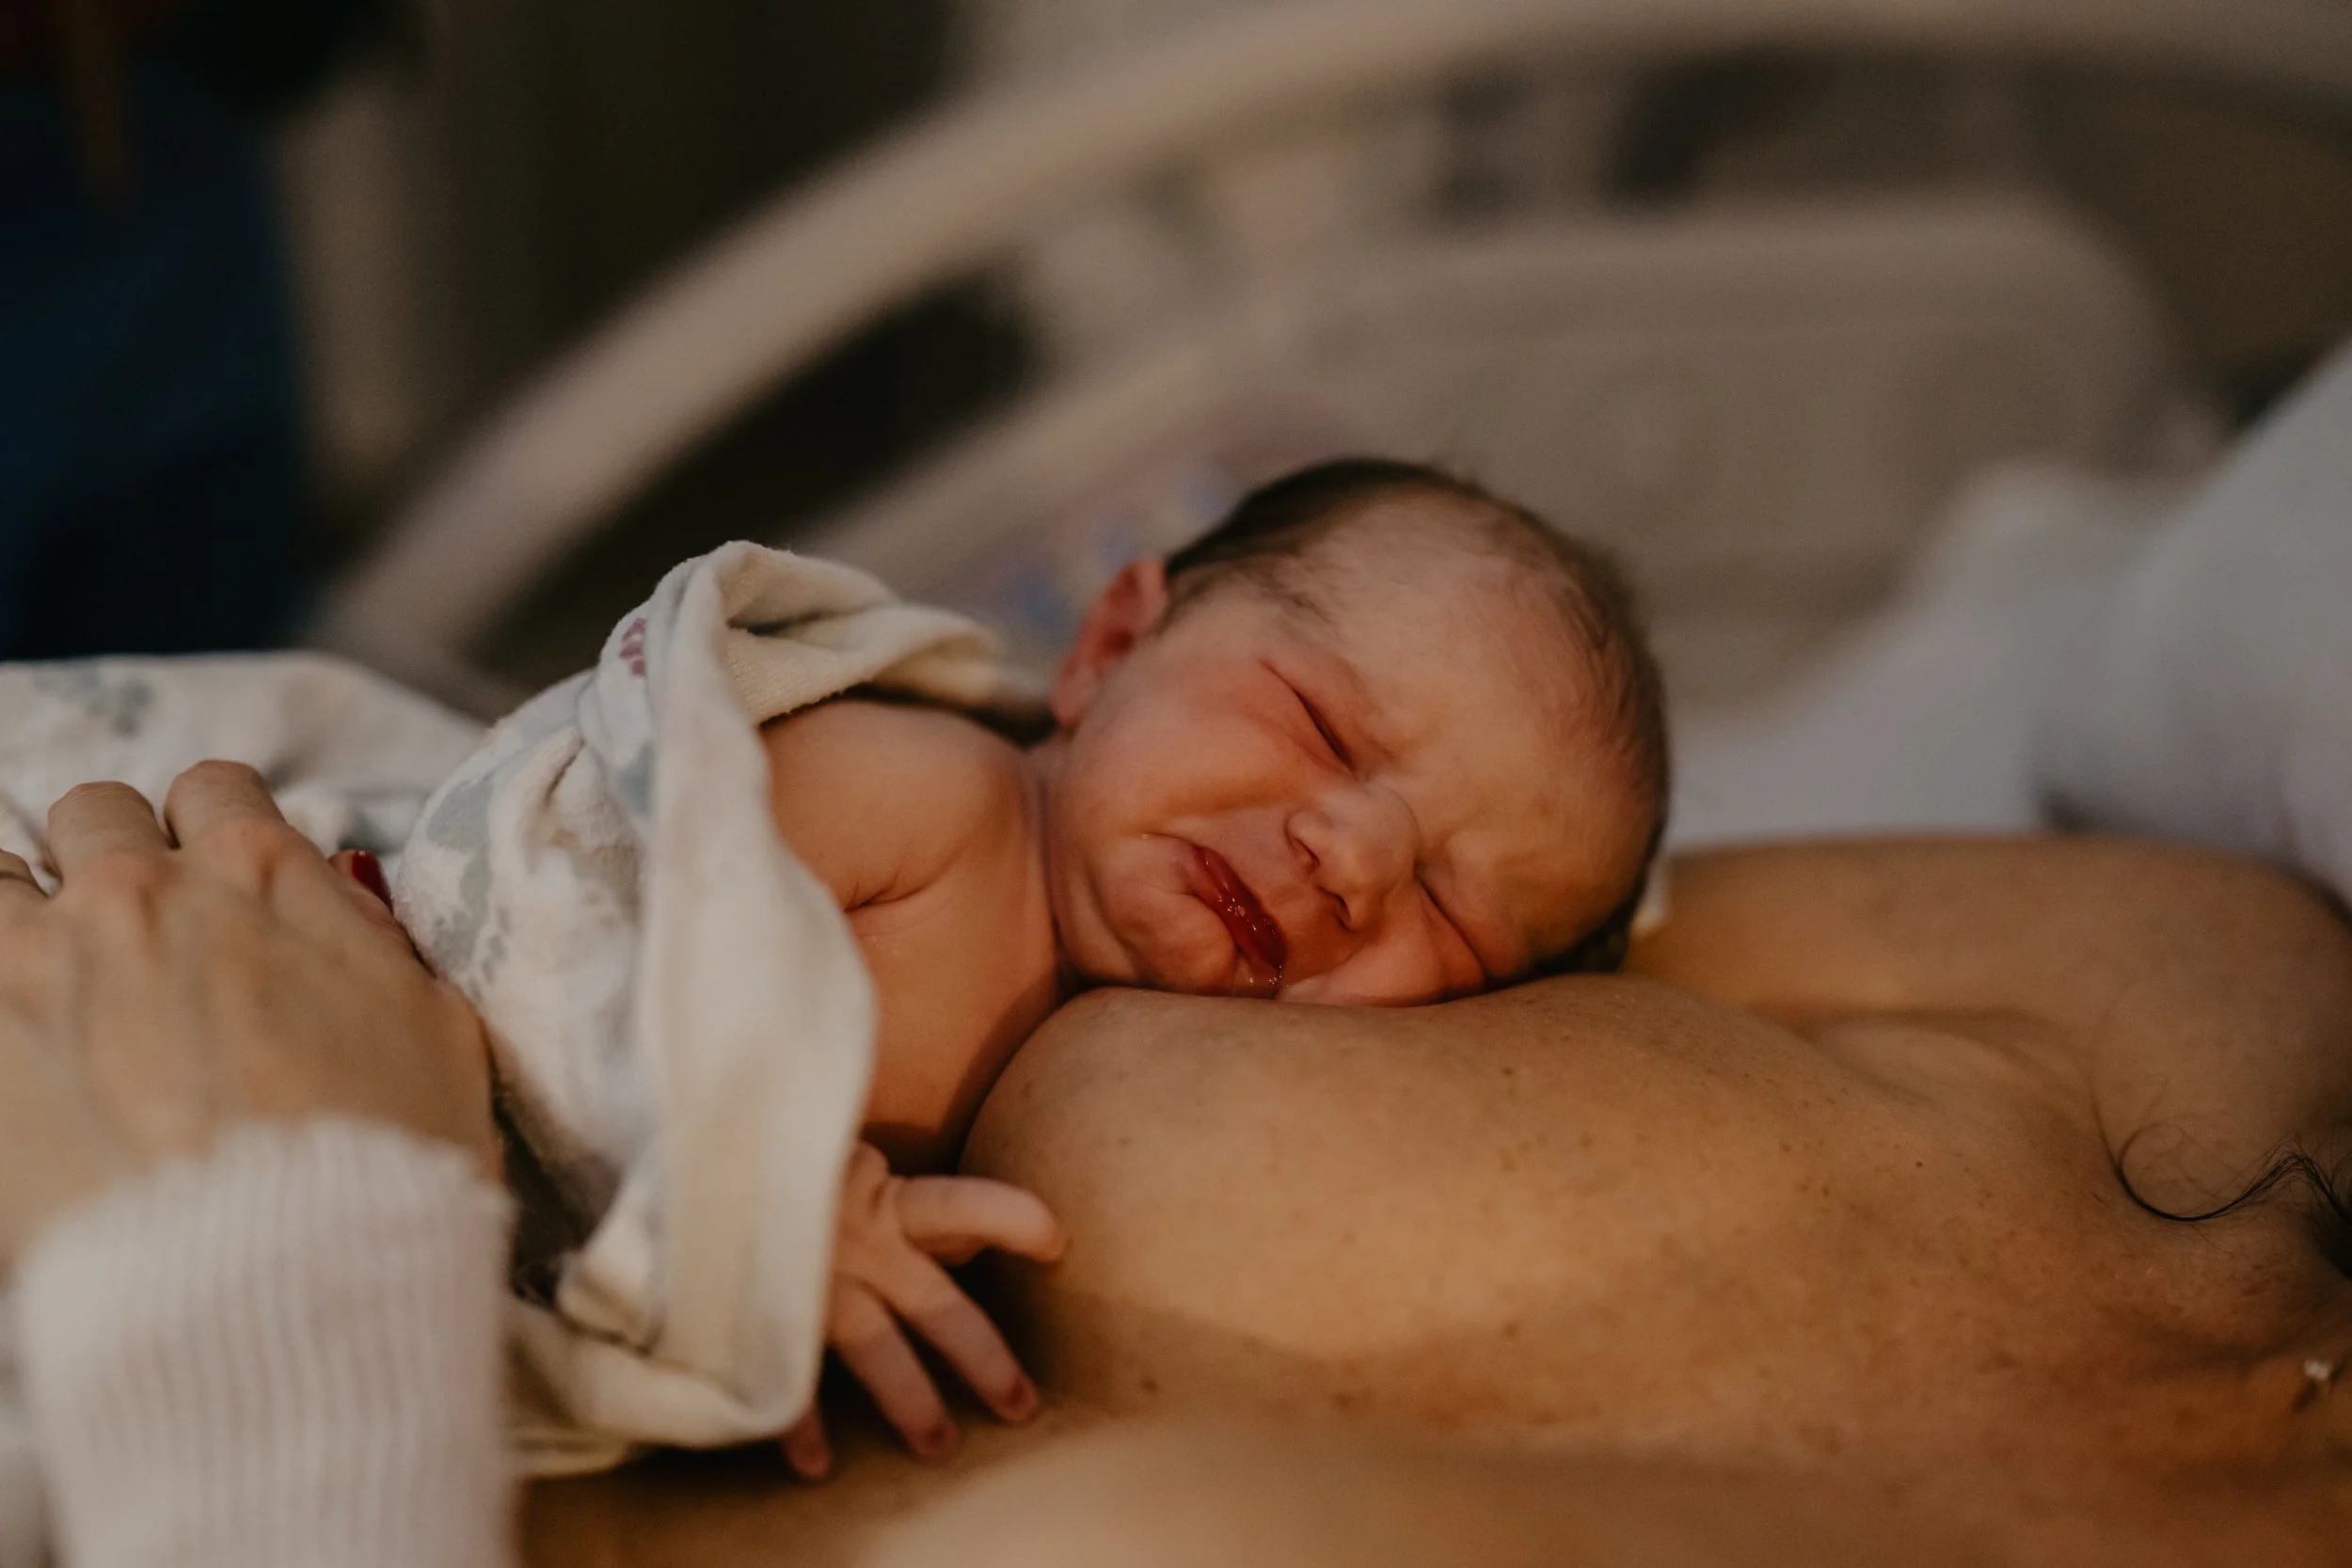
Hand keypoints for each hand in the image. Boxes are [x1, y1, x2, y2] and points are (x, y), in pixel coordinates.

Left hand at [0, 761, 496, 1263]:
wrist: (279, 1278)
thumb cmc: (382, 1167)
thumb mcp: (434, 1035)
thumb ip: (371, 948)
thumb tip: (336, 906)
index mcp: (265, 874)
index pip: (217, 790)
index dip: (219, 836)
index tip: (222, 890)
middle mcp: (144, 893)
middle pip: (97, 814)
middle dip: (115, 862)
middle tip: (137, 943)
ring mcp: (42, 961)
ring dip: (28, 916)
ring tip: (55, 991)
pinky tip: (24, 1033)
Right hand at [781, 1140, 1065, 1477]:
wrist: (689, 1153)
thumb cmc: (773, 1156)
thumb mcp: (836, 1159)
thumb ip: (889, 1195)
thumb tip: (961, 1237)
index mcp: (878, 1197)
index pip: (962, 1207)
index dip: (1010, 1221)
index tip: (1058, 1241)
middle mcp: (855, 1241)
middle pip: (938, 1305)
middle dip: (983, 1358)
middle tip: (1022, 1407)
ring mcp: (812, 1279)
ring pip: (876, 1348)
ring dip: (911, 1401)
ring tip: (940, 1448)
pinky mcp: (762, 1309)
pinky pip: (788, 1377)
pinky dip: (801, 1424)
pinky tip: (817, 1466)